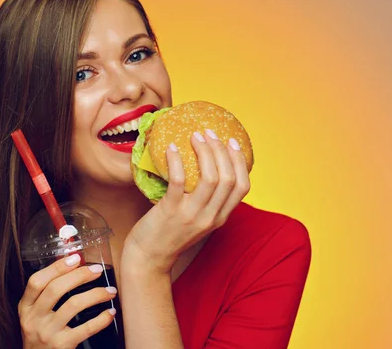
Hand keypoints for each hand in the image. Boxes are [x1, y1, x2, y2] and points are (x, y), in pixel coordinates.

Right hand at [18, 254, 117, 347]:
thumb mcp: (35, 314)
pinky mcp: (62, 346)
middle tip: (97, 270)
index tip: (76, 258)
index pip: (36, 281)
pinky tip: (110, 312)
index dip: (56, 267)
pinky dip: (101, 319)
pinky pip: (86, 328)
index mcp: (25, 307)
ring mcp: (47, 333)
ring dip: (96, 294)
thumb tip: (72, 264)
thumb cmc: (41, 334)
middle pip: (56, 289)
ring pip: (73, 305)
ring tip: (110, 291)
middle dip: (80, 275)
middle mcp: (33, 319)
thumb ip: (46, 294)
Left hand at [124, 129, 250, 274]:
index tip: (233, 143)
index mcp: (220, 218)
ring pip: (210, 178)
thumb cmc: (169, 234)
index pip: (242, 187)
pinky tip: (172, 148)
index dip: (240, 162)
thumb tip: (206, 167)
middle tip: (210, 133)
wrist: (148, 258)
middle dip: (222, 150)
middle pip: (228, 178)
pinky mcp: (171, 212)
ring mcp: (192, 215)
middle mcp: (210, 217)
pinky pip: (178, 181)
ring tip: (195, 136)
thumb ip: (206, 201)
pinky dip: (177, 161)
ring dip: (205, 152)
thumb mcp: (196, 220)